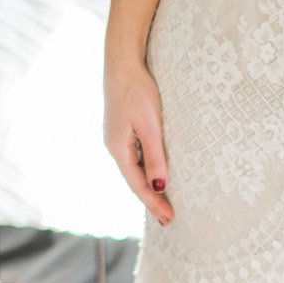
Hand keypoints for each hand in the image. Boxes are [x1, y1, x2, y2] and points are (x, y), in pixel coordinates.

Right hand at [104, 59, 173, 225]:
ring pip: (135, 169)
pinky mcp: (123, 128)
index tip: (169, 220)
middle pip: (134, 180)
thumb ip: (155, 156)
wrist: (123, 63)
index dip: (153, 203)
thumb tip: (159, 186)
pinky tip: (155, 173)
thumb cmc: (137, 91)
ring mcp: (118, 137)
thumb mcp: (150, 125)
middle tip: (168, 219)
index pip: (137, 185)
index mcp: (118, 149)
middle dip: (151, 199)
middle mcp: (114, 146)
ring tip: (164, 202)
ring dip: (149, 185)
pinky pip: (136, 156)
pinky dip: (147, 169)